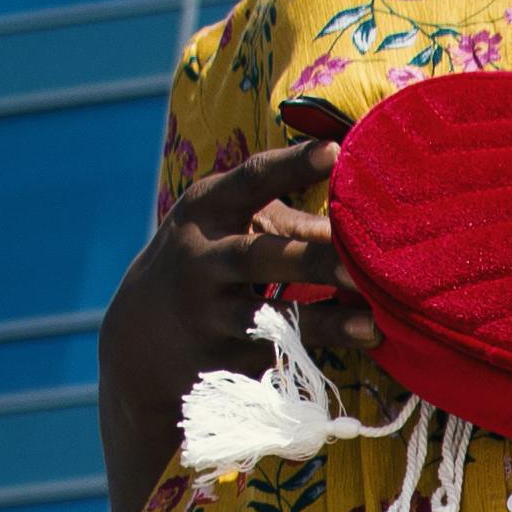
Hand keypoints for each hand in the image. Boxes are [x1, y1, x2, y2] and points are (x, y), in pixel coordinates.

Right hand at [98, 132, 364, 511]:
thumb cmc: (207, 262)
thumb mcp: (230, 227)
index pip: (252, 180)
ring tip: (372, 326)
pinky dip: (317, 352)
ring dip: (323, 323)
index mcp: (207, 211)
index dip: (293, 166)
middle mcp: (202, 260)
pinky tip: (357, 349)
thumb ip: (291, 222)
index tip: (335, 151)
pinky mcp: (221, 361)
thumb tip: (361, 220)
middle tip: (359, 264)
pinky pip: (275, 355)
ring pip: (269, 319)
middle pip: (259, 258)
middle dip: (310, 260)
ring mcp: (208, 315)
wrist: (139, 340)